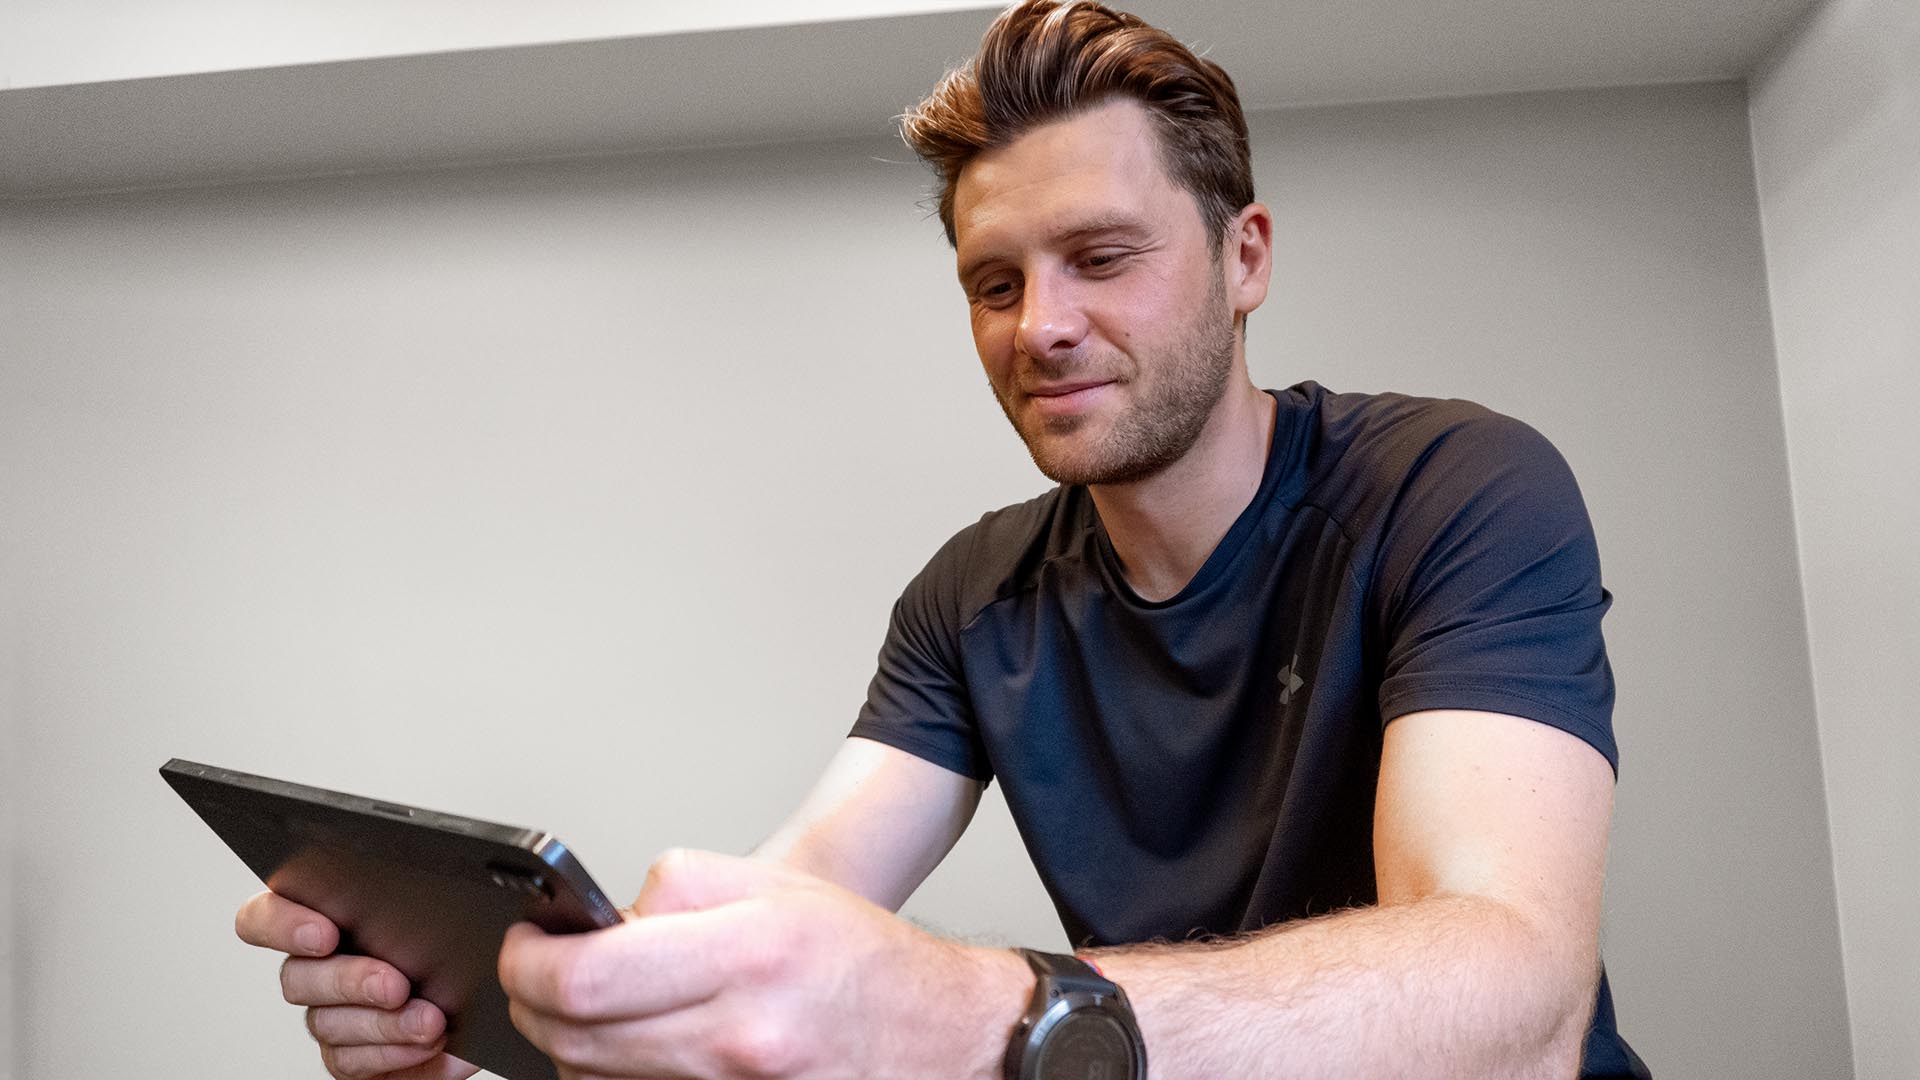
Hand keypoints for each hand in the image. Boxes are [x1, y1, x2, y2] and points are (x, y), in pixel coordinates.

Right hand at [234, 890, 478, 1079]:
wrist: (488, 1001)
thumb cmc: (464, 944)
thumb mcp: (454, 909)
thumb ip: (432, 895)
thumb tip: (436, 895)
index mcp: (328, 916)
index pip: (265, 916)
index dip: (279, 923)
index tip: (325, 934)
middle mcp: (317, 968)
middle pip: (296, 977)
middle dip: (348, 981)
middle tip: (396, 985)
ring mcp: (330, 1015)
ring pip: (326, 1023)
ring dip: (381, 1024)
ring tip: (430, 1021)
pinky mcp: (350, 1056)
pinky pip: (350, 1061)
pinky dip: (391, 1053)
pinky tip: (427, 1044)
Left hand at [497, 849, 1027, 1079]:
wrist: (941, 1036)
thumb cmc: (864, 959)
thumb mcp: (777, 884)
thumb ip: (679, 885)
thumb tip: (601, 916)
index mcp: (749, 953)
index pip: (590, 976)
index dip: (532, 961)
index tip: (527, 943)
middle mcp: (740, 1036)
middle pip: (575, 1038)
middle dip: (534, 1001)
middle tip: (536, 970)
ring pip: (597, 1076)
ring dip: (570, 1039)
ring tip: (590, 1002)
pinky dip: (617, 1070)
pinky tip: (631, 1041)